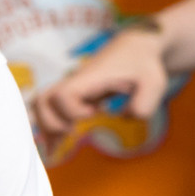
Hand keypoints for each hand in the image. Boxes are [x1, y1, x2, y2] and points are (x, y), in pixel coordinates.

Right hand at [31, 29, 170, 141]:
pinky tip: (56, 146)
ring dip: (46, 127)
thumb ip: (144, 105)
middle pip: (41, 101)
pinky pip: (50, 111)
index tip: (95, 113)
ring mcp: (71, 90)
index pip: (63, 95)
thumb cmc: (144, 64)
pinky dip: (50, 128)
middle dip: (51, 123)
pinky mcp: (74, 96)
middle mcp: (74, 84)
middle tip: (72, 132)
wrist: (135, 47)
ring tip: (56, 147)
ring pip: (40, 106)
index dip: (73, 110)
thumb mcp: (154, 83)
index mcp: (89, 79)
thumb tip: (123, 118)